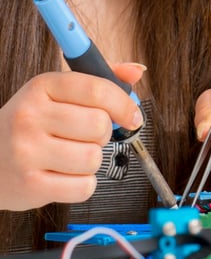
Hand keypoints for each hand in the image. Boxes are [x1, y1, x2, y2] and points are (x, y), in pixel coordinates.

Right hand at [0, 63, 144, 210]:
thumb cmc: (28, 126)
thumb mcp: (54, 94)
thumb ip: (97, 81)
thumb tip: (136, 71)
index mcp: (41, 87)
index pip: (96, 89)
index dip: (123, 104)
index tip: (131, 116)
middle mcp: (31, 116)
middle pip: (99, 125)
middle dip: (102, 135)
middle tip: (85, 137)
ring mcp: (27, 151)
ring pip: (93, 158)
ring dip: (91, 161)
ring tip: (70, 158)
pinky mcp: (30, 185)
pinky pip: (83, 187)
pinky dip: (81, 185)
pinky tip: (63, 176)